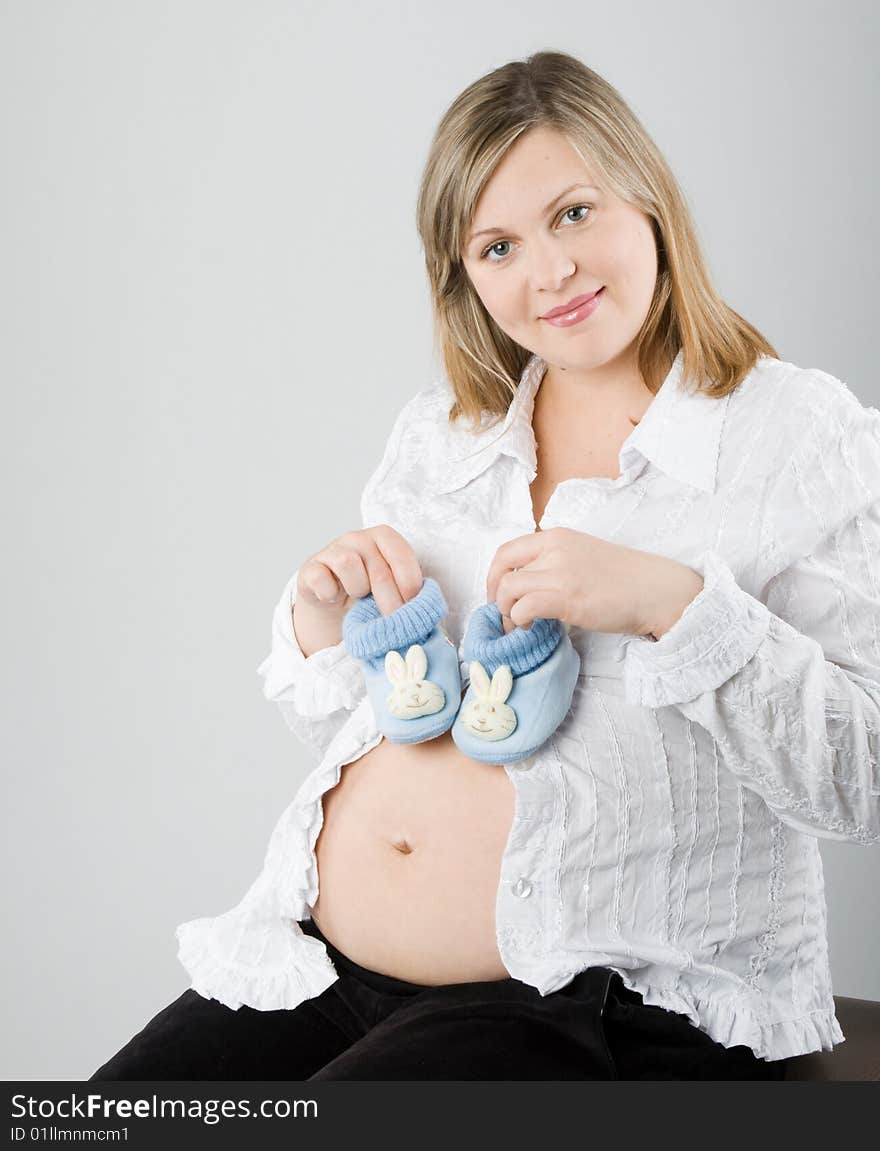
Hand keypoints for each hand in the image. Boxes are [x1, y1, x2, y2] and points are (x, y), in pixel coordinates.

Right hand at [296, 524, 423, 618]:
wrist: (334, 606)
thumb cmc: (370, 593)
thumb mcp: (392, 587)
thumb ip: (406, 588)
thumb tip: (422, 607)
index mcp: (383, 537)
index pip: (401, 553)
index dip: (409, 581)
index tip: (412, 604)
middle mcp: (357, 538)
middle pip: (378, 568)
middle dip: (389, 600)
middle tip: (392, 620)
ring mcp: (332, 550)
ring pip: (348, 563)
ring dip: (357, 589)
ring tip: (358, 598)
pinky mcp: (310, 568)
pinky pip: (320, 578)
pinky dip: (328, 592)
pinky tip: (333, 598)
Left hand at [485, 527, 703, 638]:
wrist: (655, 590)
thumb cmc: (624, 578)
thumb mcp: (582, 556)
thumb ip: (555, 563)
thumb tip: (529, 586)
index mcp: (556, 537)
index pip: (506, 551)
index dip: (494, 575)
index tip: (498, 594)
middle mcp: (553, 549)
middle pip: (502, 570)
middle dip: (495, 596)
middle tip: (503, 615)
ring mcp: (559, 572)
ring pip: (508, 590)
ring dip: (506, 613)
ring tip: (519, 626)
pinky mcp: (566, 598)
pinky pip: (523, 608)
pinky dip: (519, 622)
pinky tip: (531, 629)